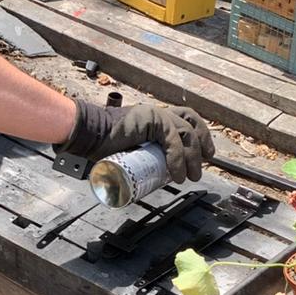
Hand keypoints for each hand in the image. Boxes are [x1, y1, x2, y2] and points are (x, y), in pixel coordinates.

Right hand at [63, 100, 215, 181]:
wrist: (89, 136)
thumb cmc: (103, 146)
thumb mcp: (131, 152)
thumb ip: (142, 159)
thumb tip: (148, 181)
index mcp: (157, 118)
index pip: (187, 120)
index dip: (201, 135)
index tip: (206, 155)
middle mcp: (159, 113)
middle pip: (191, 125)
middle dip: (202, 146)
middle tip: (201, 168)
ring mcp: (156, 114)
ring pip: (186, 134)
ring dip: (192, 158)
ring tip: (190, 177)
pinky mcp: (152, 119)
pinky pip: (173, 139)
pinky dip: (178, 157)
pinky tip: (176, 173)